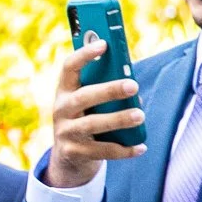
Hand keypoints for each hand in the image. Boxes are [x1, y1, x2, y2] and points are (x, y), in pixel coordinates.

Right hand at [43, 37, 146, 188]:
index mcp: (65, 91)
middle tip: (133, 85)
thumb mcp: (89, 103)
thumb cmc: (86, 119)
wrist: (68, 157)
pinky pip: (101, 150)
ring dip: (118, 119)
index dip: (84, 55)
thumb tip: (133, 91)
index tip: (104, 44)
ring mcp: (65, 132)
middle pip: (84, 97)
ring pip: (93, 124)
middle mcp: (61, 110)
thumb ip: (105, 91)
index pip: (69, 67)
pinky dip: (124, 150)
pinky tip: (141, 146)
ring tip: (140, 115)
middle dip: (109, 90)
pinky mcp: (73, 153)